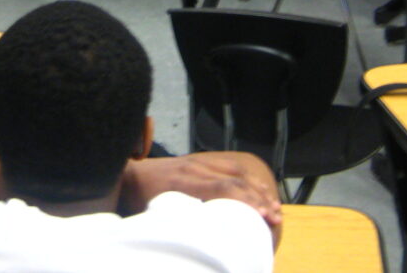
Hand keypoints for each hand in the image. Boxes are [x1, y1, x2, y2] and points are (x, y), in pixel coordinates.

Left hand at [121, 154, 281, 225]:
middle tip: (275, 219)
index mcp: (183, 183)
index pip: (223, 188)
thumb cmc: (142, 202)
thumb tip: (206, 245)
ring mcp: (199, 162)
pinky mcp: (202, 160)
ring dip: (259, 190)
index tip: (262, 217)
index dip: (246, 202)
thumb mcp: (157, 216)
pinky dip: (250, 180)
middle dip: (259, 200)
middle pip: (236, 181)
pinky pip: (231, 166)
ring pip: (237, 172)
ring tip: (275, 208)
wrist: (130, 176)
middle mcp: (194, 169)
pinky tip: (262, 191)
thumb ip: (181, 225)